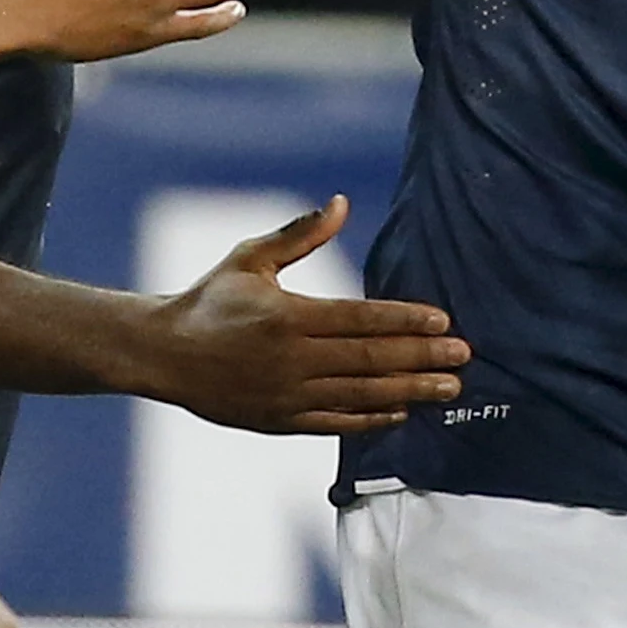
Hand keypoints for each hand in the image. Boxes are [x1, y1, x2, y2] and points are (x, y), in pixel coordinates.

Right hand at [143, 197, 467, 432]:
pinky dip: (371, 420)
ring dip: (409, 392)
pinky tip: (402, 413)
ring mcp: (287, 395)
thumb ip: (300, 235)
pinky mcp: (280, 421)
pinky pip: (336, 423)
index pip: (360, 319)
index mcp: (286, 316)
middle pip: (370, 360)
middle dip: (422, 357)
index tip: (443, 320)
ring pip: (360, 395)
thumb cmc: (209, 299)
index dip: (404, 320)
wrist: (162, 355)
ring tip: (448, 388)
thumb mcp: (250, 258)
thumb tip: (342, 204)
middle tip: (463, 357)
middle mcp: (290, 359)